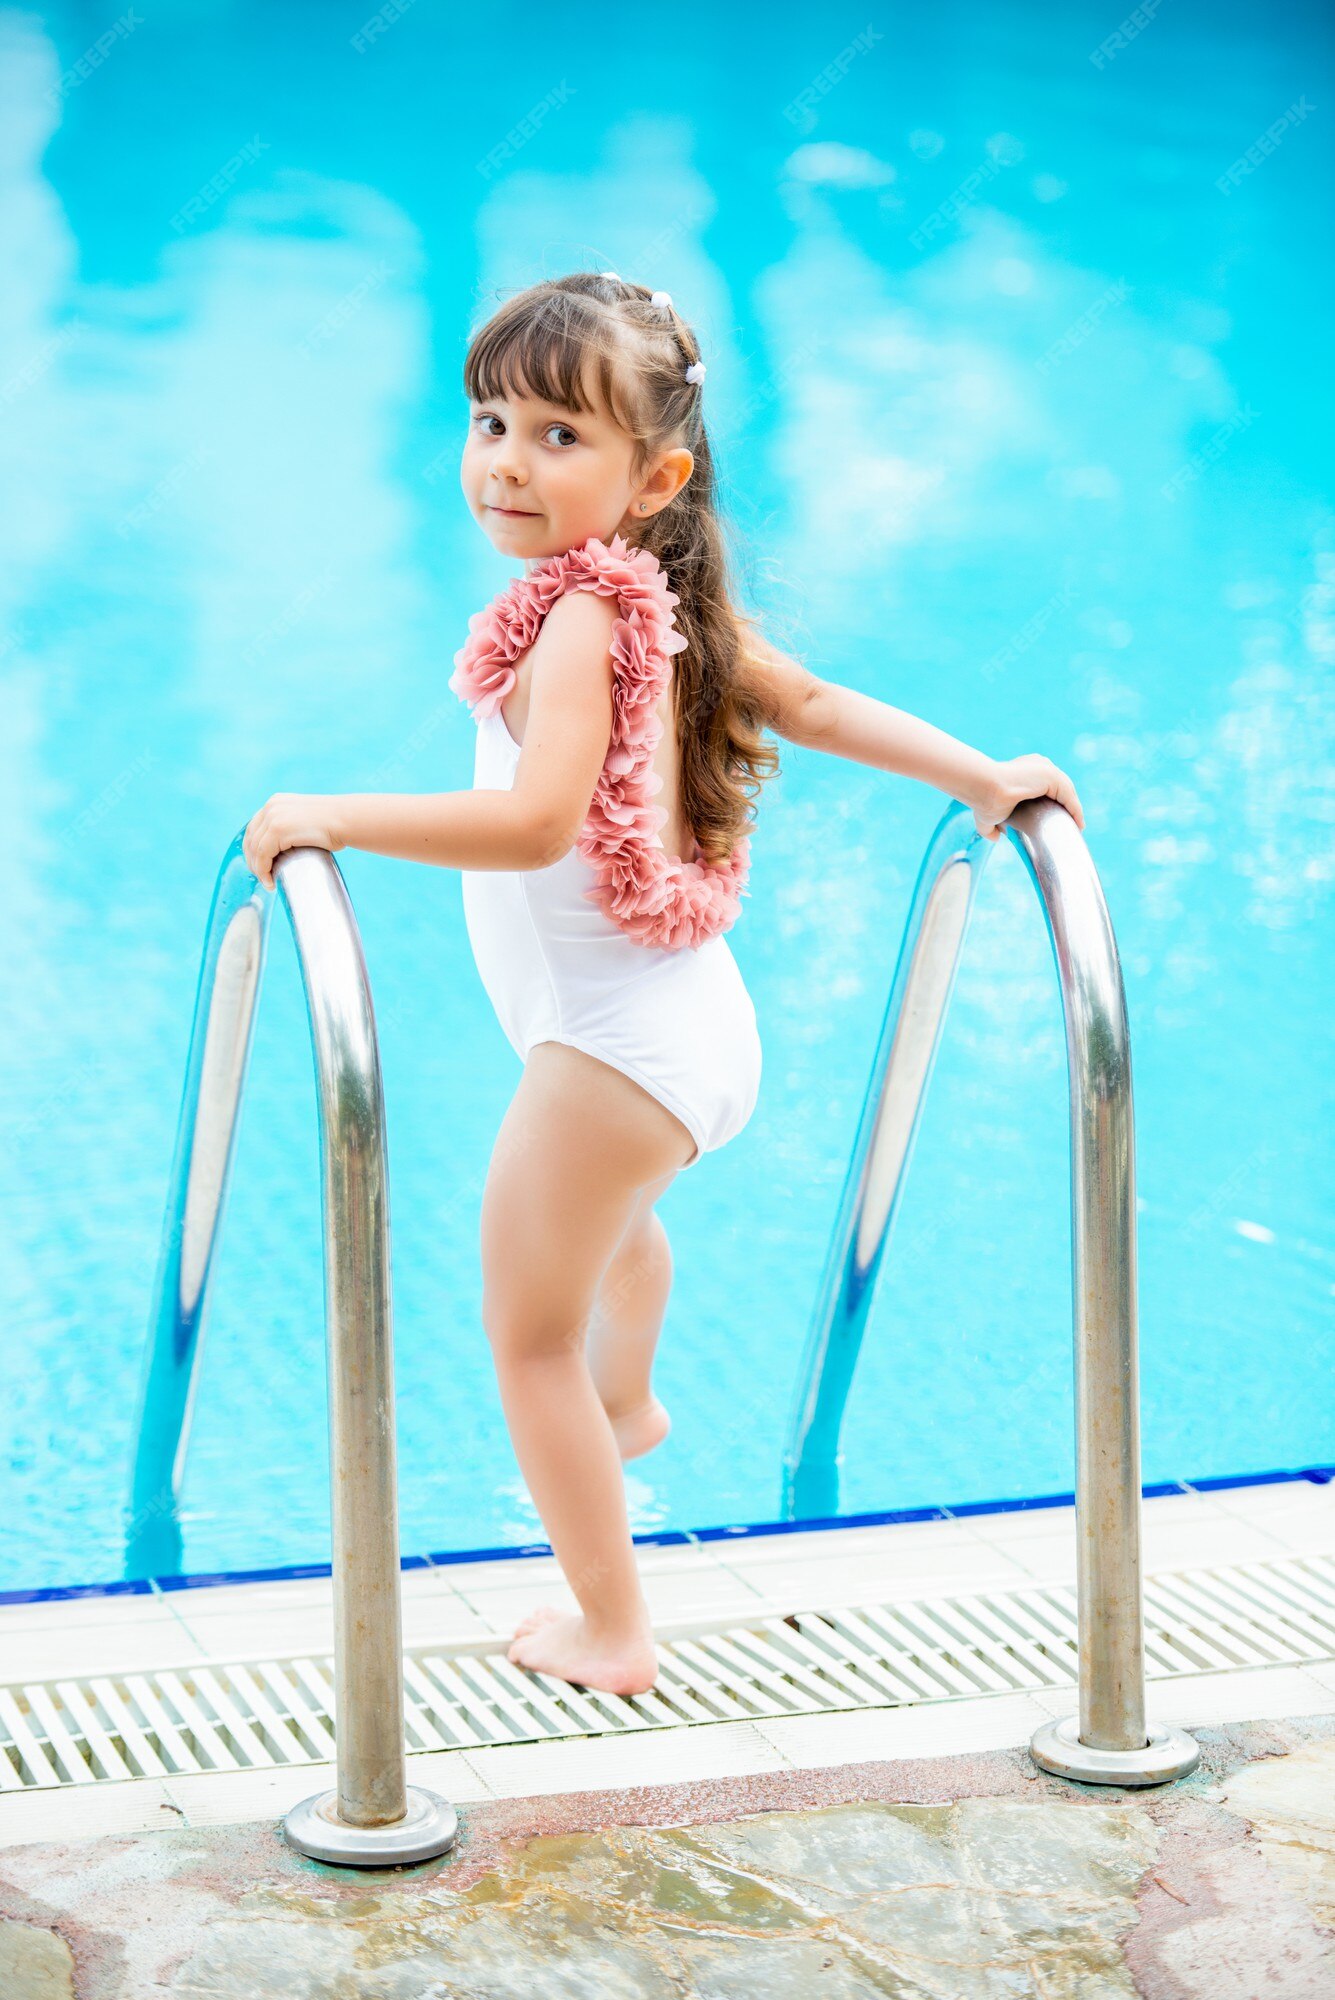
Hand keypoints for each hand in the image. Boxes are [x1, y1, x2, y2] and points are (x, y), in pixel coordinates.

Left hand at [242, 793, 344, 890]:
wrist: (347, 819)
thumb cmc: (335, 825)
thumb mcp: (306, 821)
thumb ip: (294, 828)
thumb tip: (289, 848)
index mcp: (276, 802)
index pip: (254, 828)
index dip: (252, 849)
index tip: (259, 865)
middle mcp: (271, 807)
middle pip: (250, 838)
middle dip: (253, 861)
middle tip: (263, 877)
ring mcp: (273, 816)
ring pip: (254, 849)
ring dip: (258, 869)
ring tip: (267, 882)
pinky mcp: (278, 829)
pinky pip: (262, 855)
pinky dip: (263, 871)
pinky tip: (270, 880)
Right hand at [967, 754, 1085, 841]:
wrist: (983, 789)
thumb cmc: (982, 799)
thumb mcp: (987, 815)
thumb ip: (991, 826)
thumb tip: (996, 837)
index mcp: (1026, 770)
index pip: (1048, 787)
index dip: (1055, 804)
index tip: (1055, 821)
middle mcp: (1039, 765)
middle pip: (1060, 790)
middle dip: (1066, 807)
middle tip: (1068, 826)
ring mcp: (1047, 769)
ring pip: (1067, 793)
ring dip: (1073, 811)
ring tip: (1076, 828)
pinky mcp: (1052, 777)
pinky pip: (1069, 797)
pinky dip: (1076, 811)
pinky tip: (1078, 825)